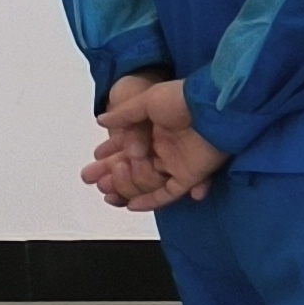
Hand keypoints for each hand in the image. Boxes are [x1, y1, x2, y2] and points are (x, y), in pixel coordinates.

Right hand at [84, 74, 227, 210]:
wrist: (213, 106)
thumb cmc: (183, 99)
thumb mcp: (148, 101)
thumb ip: (125, 114)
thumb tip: (101, 120)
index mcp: (156, 129)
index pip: (129, 145)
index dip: (111, 152)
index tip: (95, 158)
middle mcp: (166, 147)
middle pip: (134, 166)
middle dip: (111, 173)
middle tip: (90, 178)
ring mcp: (178, 162)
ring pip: (147, 181)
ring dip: (126, 185)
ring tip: (106, 185)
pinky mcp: (190, 175)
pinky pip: (169, 193)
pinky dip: (150, 200)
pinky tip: (131, 205)